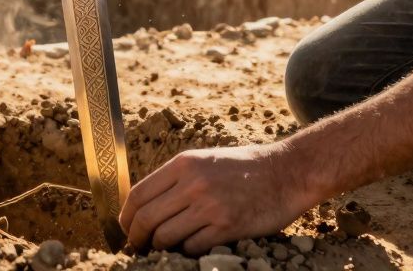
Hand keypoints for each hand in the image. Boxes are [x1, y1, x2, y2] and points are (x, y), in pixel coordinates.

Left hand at [118, 143, 308, 253]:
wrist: (287, 172)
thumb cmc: (244, 168)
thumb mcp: (205, 160)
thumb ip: (176, 179)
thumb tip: (142, 205)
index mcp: (184, 164)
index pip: (138, 195)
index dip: (126, 217)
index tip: (127, 228)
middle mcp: (194, 183)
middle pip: (146, 219)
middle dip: (137, 238)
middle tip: (138, 246)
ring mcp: (210, 206)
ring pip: (166, 237)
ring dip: (160, 248)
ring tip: (163, 249)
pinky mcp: (228, 227)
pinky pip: (192, 247)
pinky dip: (187, 251)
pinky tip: (192, 246)